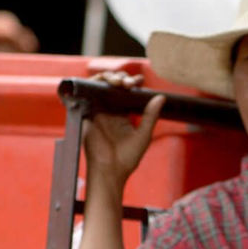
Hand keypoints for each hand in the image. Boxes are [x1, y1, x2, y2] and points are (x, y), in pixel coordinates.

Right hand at [83, 72, 165, 194]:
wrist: (109, 171)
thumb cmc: (127, 158)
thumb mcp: (143, 135)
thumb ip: (150, 115)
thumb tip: (161, 97)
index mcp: (123, 115)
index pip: (127, 93)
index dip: (132, 83)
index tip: (139, 81)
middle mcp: (109, 111)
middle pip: (113, 86)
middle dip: (121, 78)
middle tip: (129, 83)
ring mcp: (97, 111)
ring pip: (100, 86)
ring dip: (109, 77)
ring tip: (119, 82)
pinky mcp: (86, 113)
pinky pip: (87, 93)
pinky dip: (94, 83)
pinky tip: (104, 82)